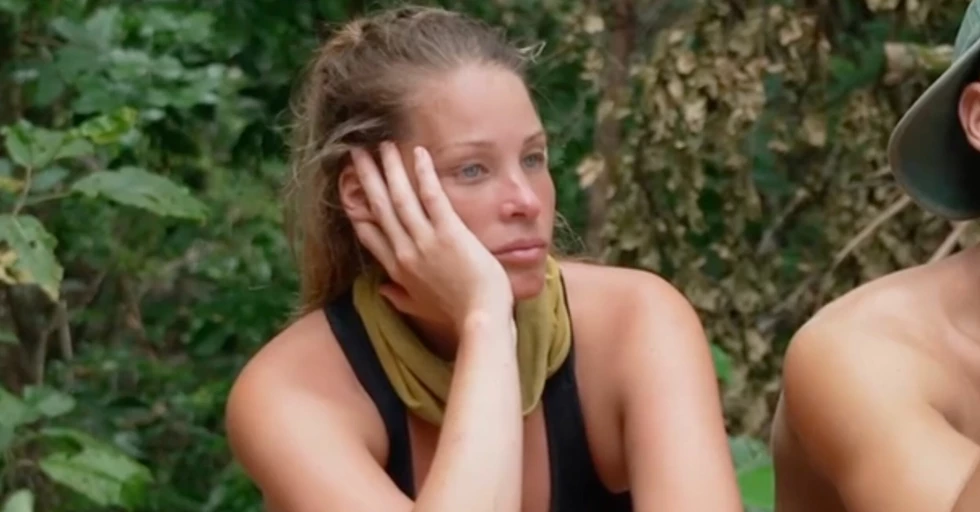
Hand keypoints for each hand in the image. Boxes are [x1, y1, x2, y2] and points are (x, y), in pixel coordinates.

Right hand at [349, 142, 513, 329]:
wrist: (481, 320)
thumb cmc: (456, 315)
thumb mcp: (421, 309)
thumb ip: (399, 297)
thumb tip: (382, 290)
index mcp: (398, 270)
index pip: (369, 234)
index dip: (357, 208)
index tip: (349, 188)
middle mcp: (405, 252)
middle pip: (379, 208)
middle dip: (366, 178)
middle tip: (355, 153)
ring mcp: (425, 242)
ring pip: (399, 198)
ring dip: (389, 169)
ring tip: (382, 145)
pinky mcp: (449, 233)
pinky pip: (432, 197)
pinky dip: (423, 174)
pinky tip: (418, 152)